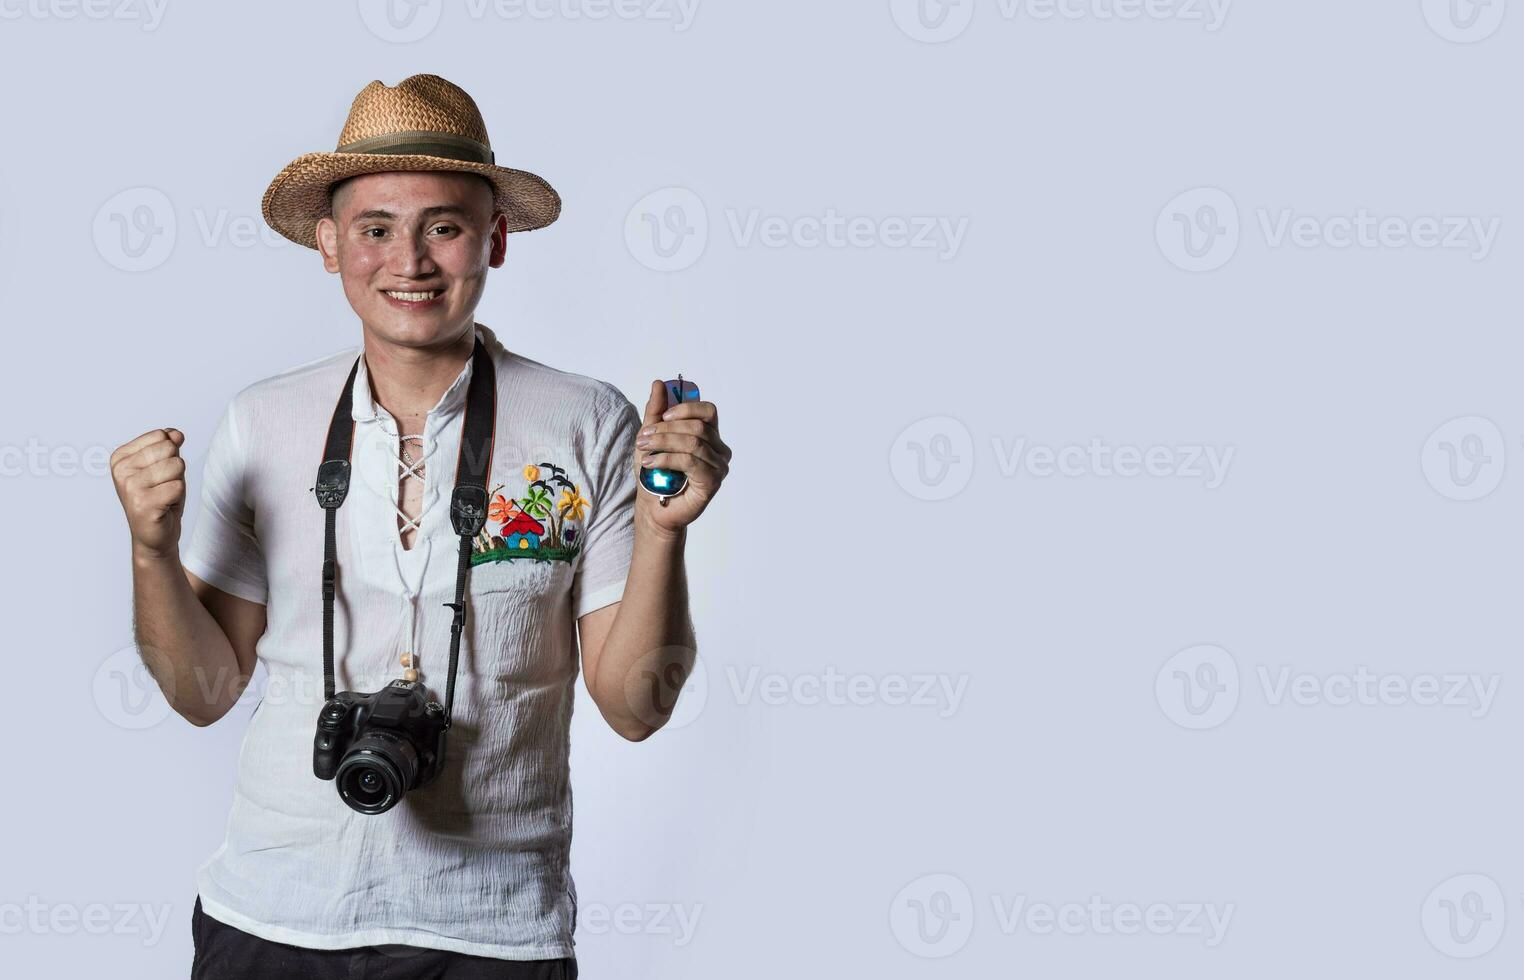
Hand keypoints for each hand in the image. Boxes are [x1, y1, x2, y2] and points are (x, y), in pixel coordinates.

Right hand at [111, 427, 188, 560]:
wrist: (155, 535)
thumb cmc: (161, 498)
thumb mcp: (166, 465)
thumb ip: (169, 444)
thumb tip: (175, 433)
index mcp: (121, 456)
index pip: (161, 436)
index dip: (170, 455)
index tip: (158, 474)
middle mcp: (121, 470)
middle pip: (170, 449)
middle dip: (175, 469)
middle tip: (163, 487)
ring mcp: (129, 486)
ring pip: (176, 466)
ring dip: (176, 483)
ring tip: (164, 496)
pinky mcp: (142, 503)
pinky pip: (177, 486)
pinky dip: (177, 497)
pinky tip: (164, 506)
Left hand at [634, 380, 729, 537]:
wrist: (653, 507)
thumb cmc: (656, 474)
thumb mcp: (652, 437)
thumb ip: (656, 411)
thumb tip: (659, 383)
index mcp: (711, 436)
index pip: (708, 411)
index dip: (685, 409)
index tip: (662, 418)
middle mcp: (720, 450)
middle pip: (698, 427)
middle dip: (666, 430)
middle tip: (644, 438)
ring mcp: (719, 467)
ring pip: (693, 442)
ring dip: (663, 443)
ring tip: (644, 449)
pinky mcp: (712, 482)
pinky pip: (690, 461)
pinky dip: (667, 459)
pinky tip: (651, 463)